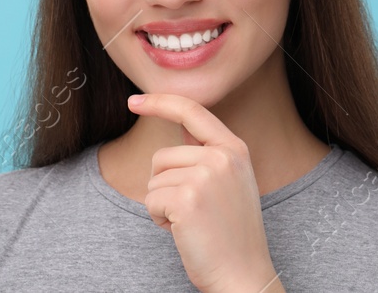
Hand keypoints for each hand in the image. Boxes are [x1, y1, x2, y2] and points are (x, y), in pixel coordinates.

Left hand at [129, 93, 280, 292]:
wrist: (243, 275)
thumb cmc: (230, 232)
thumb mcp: (228, 181)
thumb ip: (205, 151)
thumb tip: (179, 122)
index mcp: (234, 150)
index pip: (191, 110)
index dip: (159, 102)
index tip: (134, 101)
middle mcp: (222, 158)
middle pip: (162, 155)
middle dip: (166, 184)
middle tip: (197, 211)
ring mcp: (205, 176)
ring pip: (154, 179)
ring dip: (164, 203)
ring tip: (194, 221)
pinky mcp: (186, 198)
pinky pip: (150, 200)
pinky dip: (159, 218)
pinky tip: (185, 231)